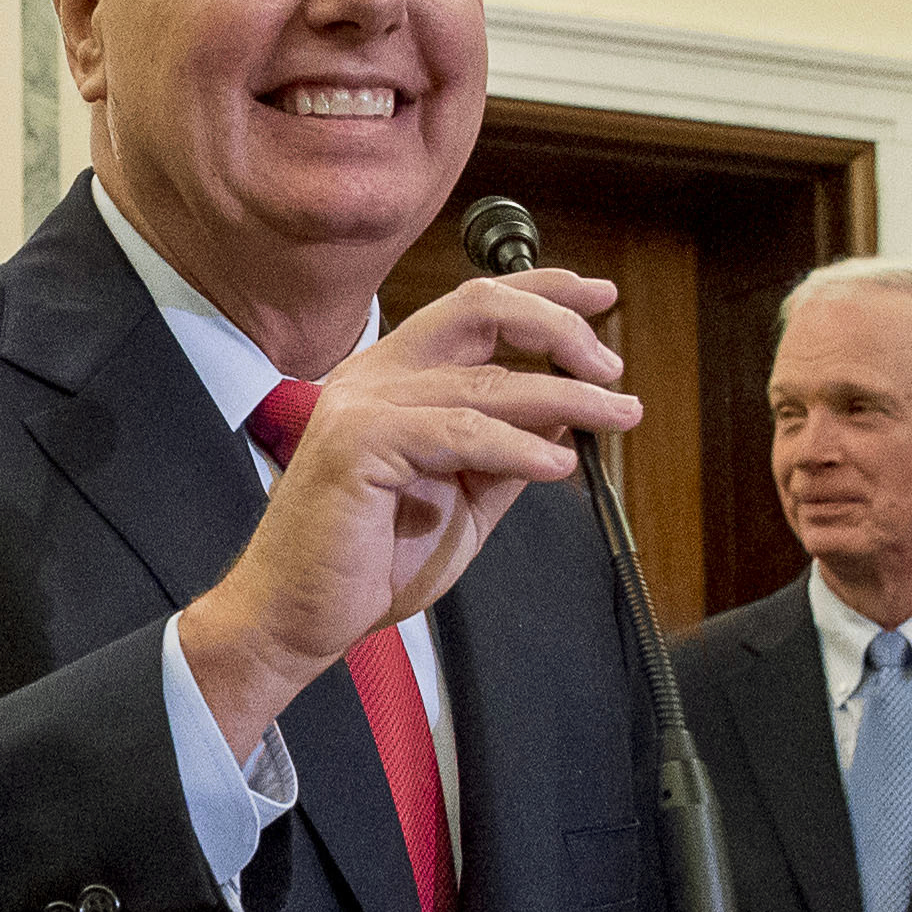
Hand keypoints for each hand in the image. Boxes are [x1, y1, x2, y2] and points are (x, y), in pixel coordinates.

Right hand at [171, 270, 640, 757]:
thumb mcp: (462, 499)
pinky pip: (459, 432)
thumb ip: (505, 453)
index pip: (472, 308)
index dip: (542, 293)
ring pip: (484, 381)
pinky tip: (555, 466)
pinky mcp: (357, 444)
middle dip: (558, 327)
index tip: (599, 300)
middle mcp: (372, 378)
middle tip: (609, 368)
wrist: (296, 619)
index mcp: (390, 380)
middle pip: (478, 311)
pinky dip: (517, 447)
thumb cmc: (365, 566)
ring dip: (565, 399)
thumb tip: (565, 417)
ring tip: (615, 418)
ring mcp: (360, 406)